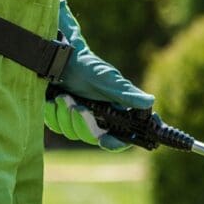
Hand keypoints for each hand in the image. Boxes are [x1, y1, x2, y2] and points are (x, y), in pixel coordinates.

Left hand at [45, 0, 153, 149]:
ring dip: (65, 116)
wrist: (63, 60)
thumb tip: (150, 102)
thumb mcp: (108, 80)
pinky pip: (57, 127)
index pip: (121, 137)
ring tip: (63, 97)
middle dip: (82, 123)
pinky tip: (53, 100)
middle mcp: (99, 119)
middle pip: (93, 137)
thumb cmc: (90, 67)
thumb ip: (127, 94)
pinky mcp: (62, 118)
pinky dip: (53, 114)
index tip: (105, 141)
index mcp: (116, 112)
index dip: (116, 143)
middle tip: (77, 106)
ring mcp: (80, 120)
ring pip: (73, 133)